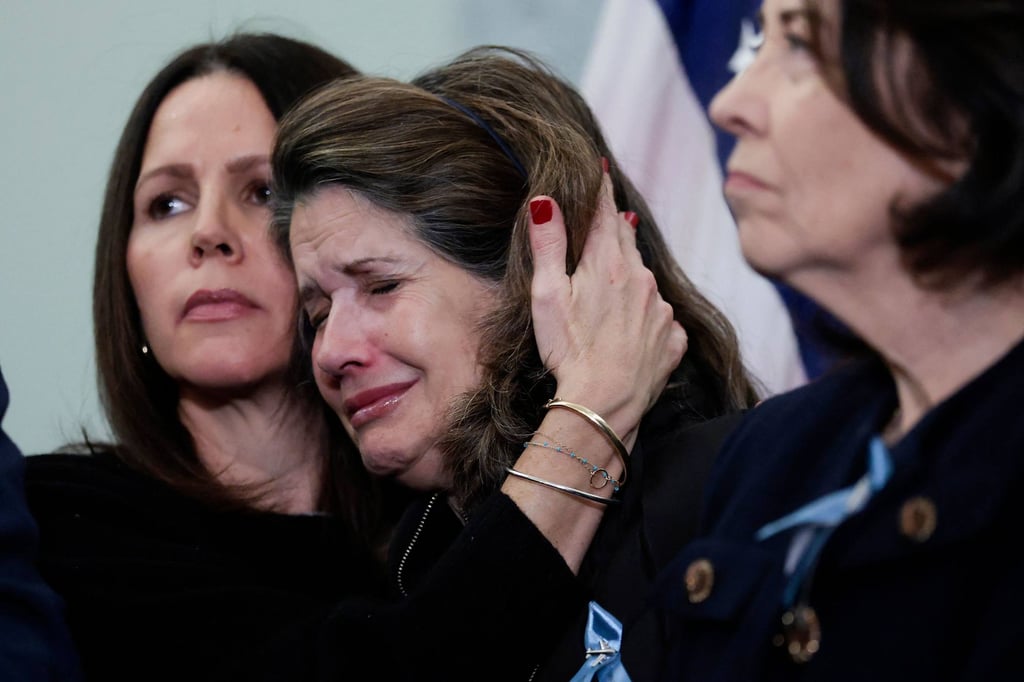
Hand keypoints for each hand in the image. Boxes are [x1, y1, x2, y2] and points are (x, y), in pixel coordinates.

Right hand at [528, 170, 686, 441]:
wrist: (605, 404)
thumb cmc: (569, 350)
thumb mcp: (547, 295)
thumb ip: (548, 246)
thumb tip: (546, 200)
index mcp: (608, 263)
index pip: (605, 213)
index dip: (601, 190)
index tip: (602, 169)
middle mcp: (642, 278)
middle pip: (626, 242)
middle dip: (615, 228)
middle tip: (608, 215)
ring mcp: (661, 309)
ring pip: (644, 279)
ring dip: (630, 275)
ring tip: (614, 284)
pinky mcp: (673, 338)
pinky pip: (660, 316)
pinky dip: (646, 314)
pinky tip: (631, 329)